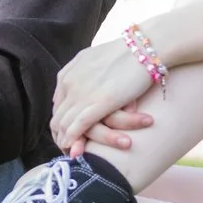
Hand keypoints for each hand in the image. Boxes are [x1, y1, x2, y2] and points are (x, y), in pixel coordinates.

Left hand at [50, 41, 158, 155]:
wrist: (144, 48)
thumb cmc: (126, 55)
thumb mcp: (95, 60)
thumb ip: (83, 74)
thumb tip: (79, 88)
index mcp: (68, 74)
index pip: (58, 105)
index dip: (61, 122)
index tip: (68, 134)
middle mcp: (70, 83)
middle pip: (57, 116)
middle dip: (60, 136)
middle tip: (67, 149)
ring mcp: (82, 93)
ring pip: (64, 124)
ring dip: (65, 142)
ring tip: (72, 154)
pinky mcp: (98, 103)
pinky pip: (77, 127)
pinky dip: (73, 140)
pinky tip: (75, 151)